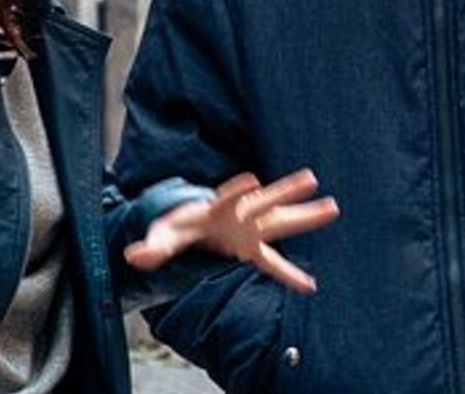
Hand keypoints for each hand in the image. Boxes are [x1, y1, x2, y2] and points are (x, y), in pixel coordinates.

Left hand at [123, 169, 340, 293]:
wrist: (191, 224)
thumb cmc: (178, 227)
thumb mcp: (163, 235)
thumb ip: (152, 247)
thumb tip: (132, 256)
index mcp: (216, 208)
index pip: (229, 197)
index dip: (239, 189)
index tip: (253, 179)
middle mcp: (240, 214)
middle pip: (266, 201)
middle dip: (287, 190)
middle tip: (310, 177)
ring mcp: (251, 229)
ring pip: (281, 219)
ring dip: (305, 214)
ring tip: (332, 206)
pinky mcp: (253, 247)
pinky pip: (273, 262)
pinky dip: (288, 275)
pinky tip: (309, 287)